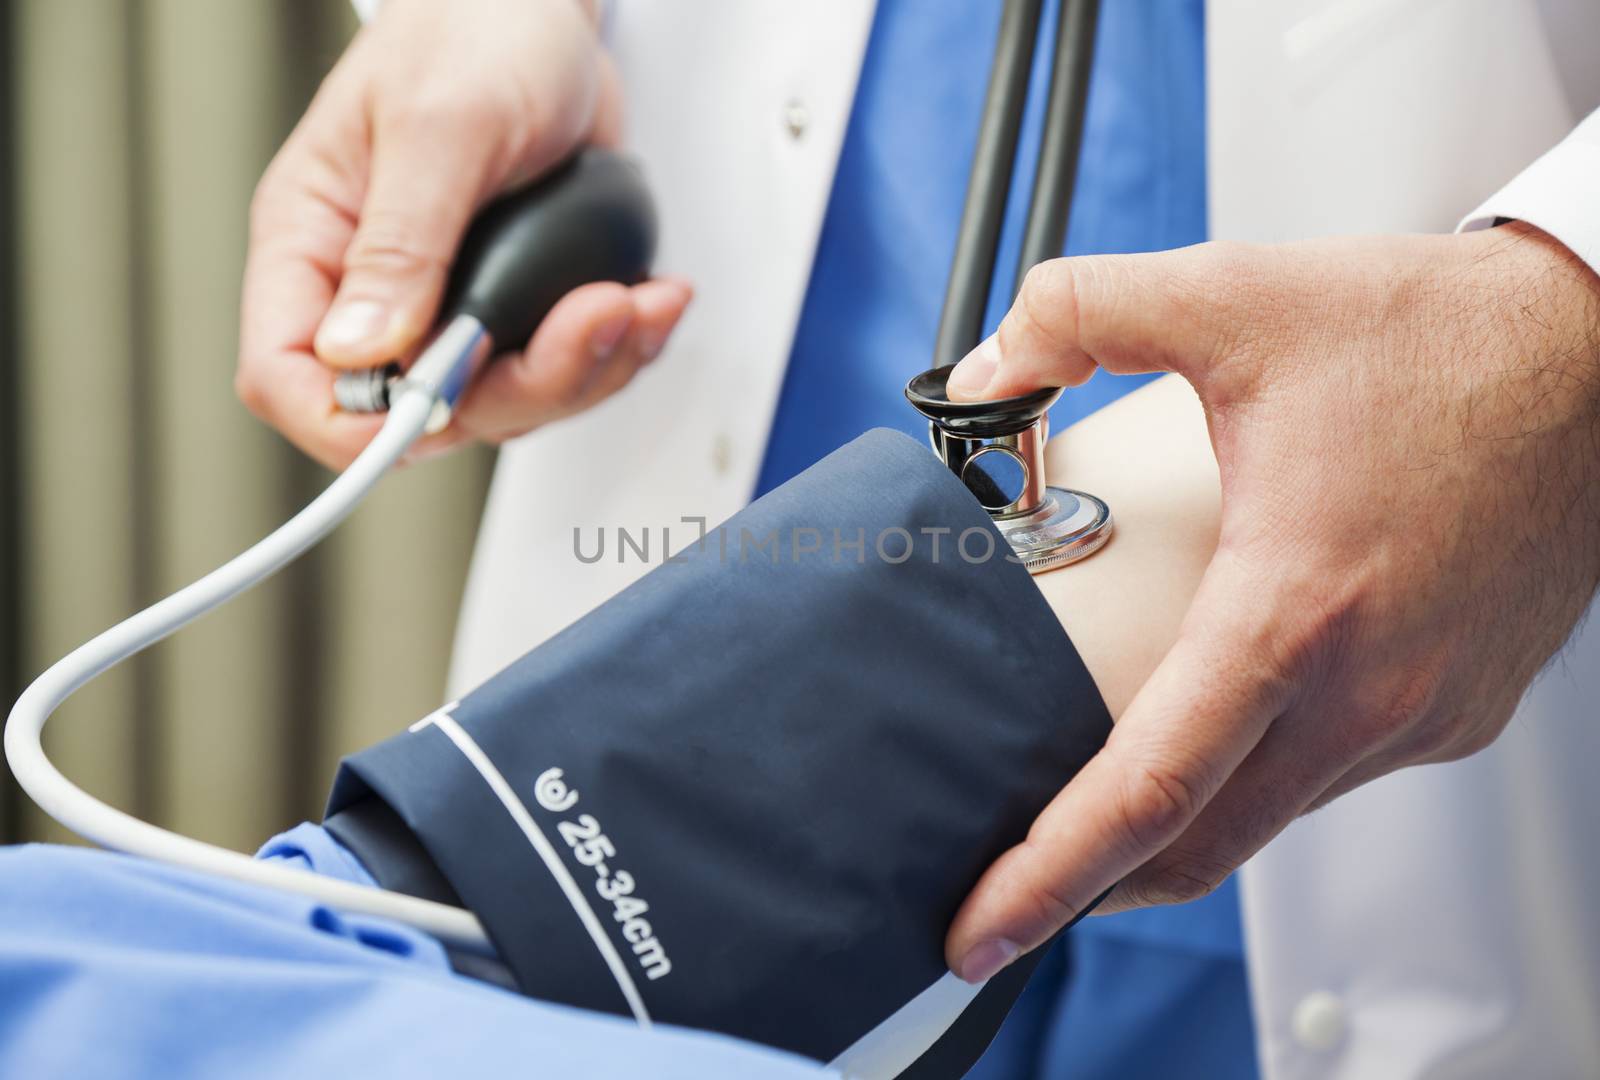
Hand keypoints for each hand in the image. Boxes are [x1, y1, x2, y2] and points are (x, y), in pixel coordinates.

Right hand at [236, 0, 691, 468]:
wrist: (546, 10)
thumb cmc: (473, 31)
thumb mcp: (438, 128)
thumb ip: (403, 244)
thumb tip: (363, 351)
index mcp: (315, 243)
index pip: (289, 377)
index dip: (357, 421)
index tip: (444, 404)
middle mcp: (378, 289)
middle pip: (424, 411)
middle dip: (523, 385)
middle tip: (594, 320)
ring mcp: (455, 303)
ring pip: (507, 403)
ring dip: (589, 369)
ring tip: (638, 303)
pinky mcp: (522, 306)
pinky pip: (564, 369)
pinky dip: (619, 349)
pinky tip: (650, 300)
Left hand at [942, 224, 1599, 982]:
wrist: (1595, 350)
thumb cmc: (1438, 336)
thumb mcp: (1233, 295)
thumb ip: (1081, 312)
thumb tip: (986, 370)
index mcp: (1299, 610)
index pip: (1150, 789)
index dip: (1046, 873)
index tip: (978, 929)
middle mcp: (1372, 690)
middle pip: (1197, 846)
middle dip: (1087, 886)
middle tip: (999, 895)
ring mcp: (1424, 714)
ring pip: (1265, 816)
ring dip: (1175, 823)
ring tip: (1092, 794)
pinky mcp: (1459, 711)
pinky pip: (1330, 774)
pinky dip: (1255, 774)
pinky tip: (1218, 723)